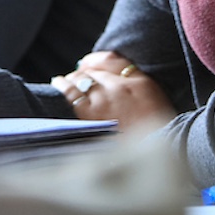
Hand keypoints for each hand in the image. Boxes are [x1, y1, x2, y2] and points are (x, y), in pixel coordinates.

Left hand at [51, 50, 174, 131]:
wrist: (157, 153)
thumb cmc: (155, 131)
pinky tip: (58, 85)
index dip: (95, 60)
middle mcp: (119, 88)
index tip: (87, 63)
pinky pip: (71, 94)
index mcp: (137, 82)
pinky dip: (63, 87)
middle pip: (93, 70)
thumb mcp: (153, 99)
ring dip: (71, 78)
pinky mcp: (90, 117)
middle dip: (83, 71)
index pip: (110, 60)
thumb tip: (110, 75)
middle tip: (75, 76)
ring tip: (63, 81)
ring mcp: (103, 102)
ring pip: (80, 79)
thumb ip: (135, 82)